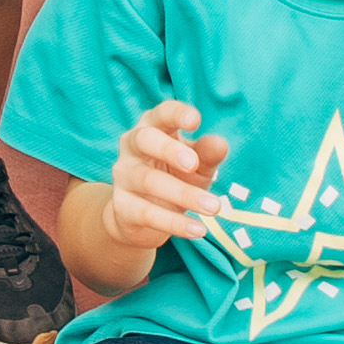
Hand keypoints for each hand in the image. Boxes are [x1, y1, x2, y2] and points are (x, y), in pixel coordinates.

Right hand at [97, 100, 229, 251]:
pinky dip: (175, 223)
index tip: (195, 120)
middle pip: (145, 140)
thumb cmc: (174, 177)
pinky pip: (147, 213)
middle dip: (169, 150)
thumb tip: (221, 144)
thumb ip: (207, 154)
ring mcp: (123, 176)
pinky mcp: (122, 206)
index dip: (176, 114)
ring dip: (183, 194)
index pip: (161, 114)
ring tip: (214, 207)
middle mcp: (131, 146)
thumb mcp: (197, 165)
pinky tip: (198, 229)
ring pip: (149, 181)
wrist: (139, 218)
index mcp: (152, 127)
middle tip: (194, 164)